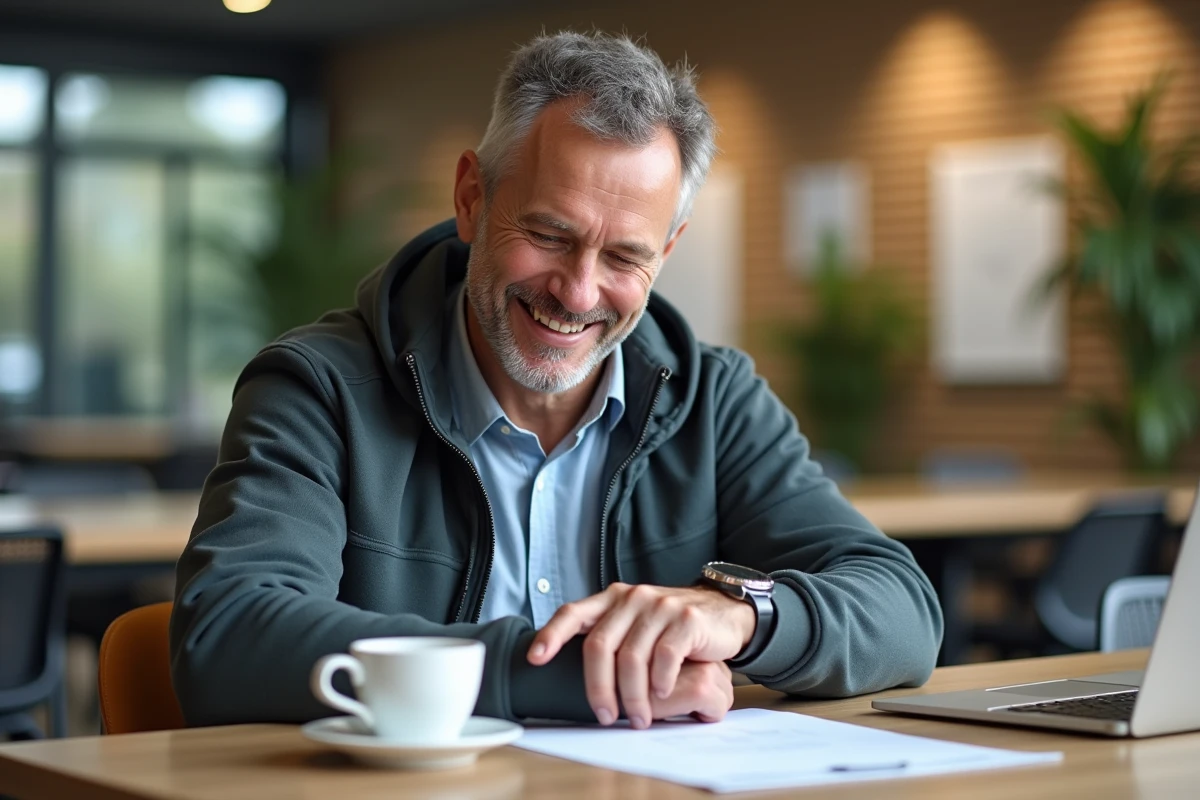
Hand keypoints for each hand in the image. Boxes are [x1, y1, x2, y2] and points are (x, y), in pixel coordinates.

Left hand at [527, 583, 754, 727]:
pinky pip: (665, 656)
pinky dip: (660, 682)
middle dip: (598, 688)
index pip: (572, 613)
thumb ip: (609, 635)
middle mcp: (632, 597)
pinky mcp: (686, 619)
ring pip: (632, 657)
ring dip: (633, 696)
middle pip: (600, 645)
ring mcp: (660, 605)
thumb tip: (567, 672)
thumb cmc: (671, 628)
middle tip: (604, 716)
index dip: (551, 635)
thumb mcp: (635, 624)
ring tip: (639, 717)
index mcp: (612, 598)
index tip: (534, 659)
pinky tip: (662, 694)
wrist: (722, 612)